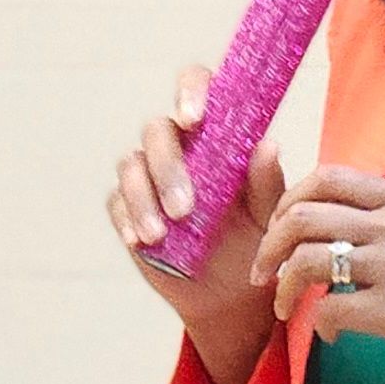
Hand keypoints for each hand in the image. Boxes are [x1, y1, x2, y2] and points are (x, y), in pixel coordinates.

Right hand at [108, 66, 284, 338]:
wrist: (233, 293)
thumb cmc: (254, 243)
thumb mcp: (267, 216)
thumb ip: (267, 182)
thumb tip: (268, 145)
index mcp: (213, 135)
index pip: (196, 90)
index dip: (191, 92)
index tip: (194, 118)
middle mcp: (178, 148)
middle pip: (157, 132)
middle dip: (167, 167)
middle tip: (184, 208)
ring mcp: (148, 178)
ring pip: (131, 166)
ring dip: (143, 198)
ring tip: (160, 234)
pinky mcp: (128, 209)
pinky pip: (117, 203)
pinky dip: (127, 218)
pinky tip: (141, 240)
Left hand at [251, 166, 384, 383]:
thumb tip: (334, 223)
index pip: (326, 177)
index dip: (288, 201)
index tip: (279, 230)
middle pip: (303, 215)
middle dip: (270, 245)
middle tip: (264, 273)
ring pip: (307, 260)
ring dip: (283, 287)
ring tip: (284, 307)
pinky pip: (331, 310)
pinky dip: (319, 325)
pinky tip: (331, 334)